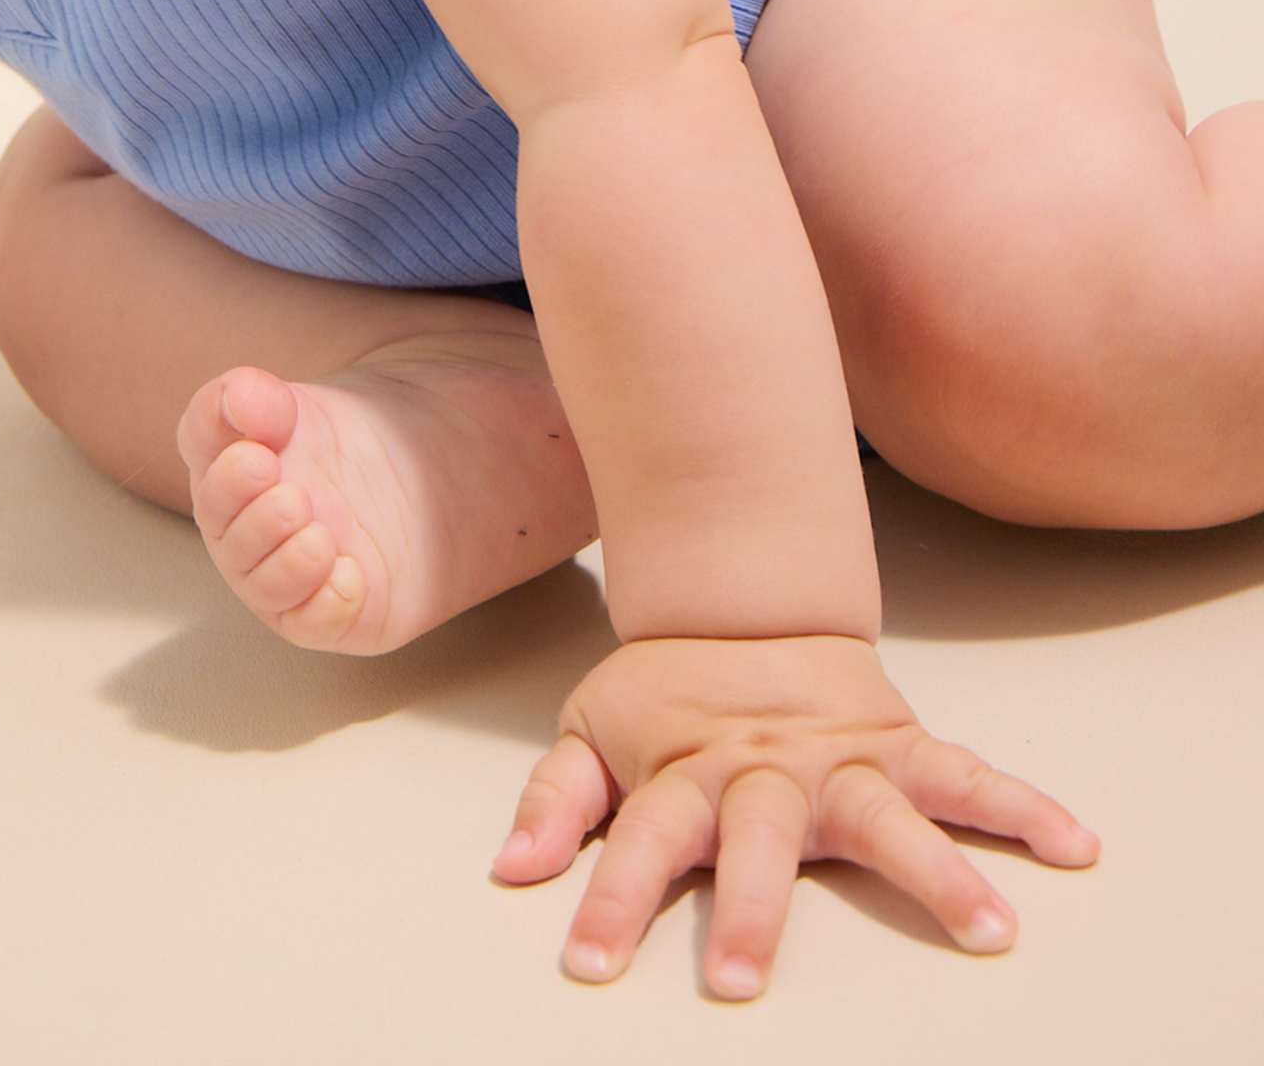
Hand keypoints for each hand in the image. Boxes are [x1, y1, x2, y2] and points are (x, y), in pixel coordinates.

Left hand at [490, 634, 1099, 998]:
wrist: (745, 602)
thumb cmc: (668, 690)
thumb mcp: (593, 731)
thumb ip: (555, 802)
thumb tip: (509, 873)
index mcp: (686, 773)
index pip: (639, 841)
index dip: (609, 897)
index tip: (588, 965)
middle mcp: (766, 771)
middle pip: (759, 839)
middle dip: (755, 910)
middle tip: (747, 982)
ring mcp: (840, 760)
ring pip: (886, 812)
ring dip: (938, 868)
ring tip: (989, 926)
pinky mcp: (898, 745)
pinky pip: (967, 776)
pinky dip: (1022, 806)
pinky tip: (1073, 844)